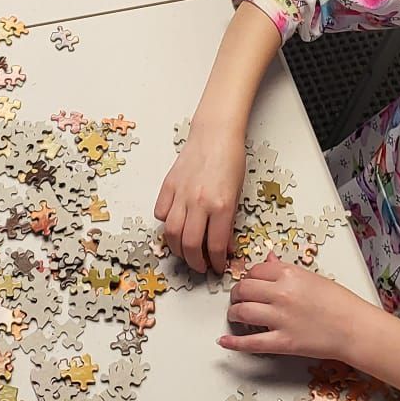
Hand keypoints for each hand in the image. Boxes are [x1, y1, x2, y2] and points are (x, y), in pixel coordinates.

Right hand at [155, 117, 246, 272]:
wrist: (215, 133)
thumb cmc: (230, 159)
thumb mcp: (238, 194)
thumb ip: (229, 222)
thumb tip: (224, 246)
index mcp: (221, 205)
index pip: (215, 246)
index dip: (216, 262)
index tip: (217, 266)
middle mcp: (199, 202)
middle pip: (190, 245)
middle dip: (195, 262)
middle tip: (200, 266)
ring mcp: (181, 194)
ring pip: (171, 233)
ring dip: (177, 249)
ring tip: (185, 252)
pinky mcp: (168, 185)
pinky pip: (161, 212)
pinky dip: (166, 222)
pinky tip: (174, 225)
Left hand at [218, 256, 374, 361]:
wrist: (354, 328)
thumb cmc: (340, 302)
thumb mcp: (312, 277)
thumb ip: (286, 270)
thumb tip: (269, 260)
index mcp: (289, 274)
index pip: (255, 270)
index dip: (249, 277)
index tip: (249, 283)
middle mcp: (281, 294)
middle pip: (244, 289)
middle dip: (237, 294)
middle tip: (238, 298)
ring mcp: (280, 319)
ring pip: (242, 312)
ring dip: (234, 313)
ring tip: (236, 315)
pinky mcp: (282, 342)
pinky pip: (251, 342)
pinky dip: (234, 343)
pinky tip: (224, 341)